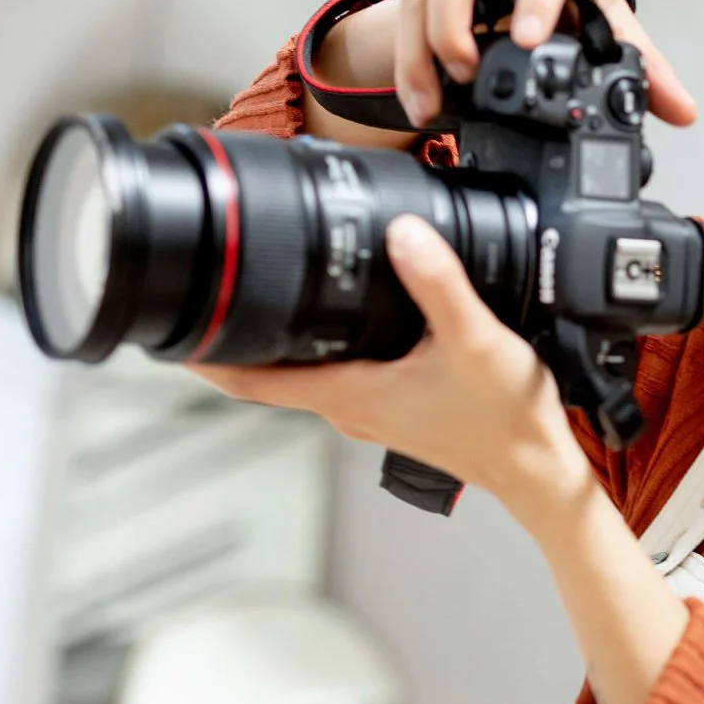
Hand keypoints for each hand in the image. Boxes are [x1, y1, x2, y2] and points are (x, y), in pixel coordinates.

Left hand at [192, 216, 596, 532]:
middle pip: (264, 371)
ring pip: (302, 372)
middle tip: (207, 288)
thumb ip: (439, 283)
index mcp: (349, 393)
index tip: (164, 325)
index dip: (198, 353)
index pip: (247, 379)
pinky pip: (338, 373)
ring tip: (265, 291)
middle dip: (232, 333)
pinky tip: (347, 318)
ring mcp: (368, 411)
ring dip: (279, 338)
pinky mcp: (392, 408)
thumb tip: (401, 232)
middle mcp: (348, 407)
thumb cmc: (506, 422)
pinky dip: (323, 346)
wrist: (538, 470)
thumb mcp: (477, 341)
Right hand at [390, 0, 698, 129]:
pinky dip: (410, 66)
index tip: (529, 38)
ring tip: (443, 97)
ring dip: (428, 46)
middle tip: (470, 70)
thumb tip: (684, 111)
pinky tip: (423, 106)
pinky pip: (405, 19)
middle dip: (459, 19)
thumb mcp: (607, 26)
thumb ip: (645, 68)